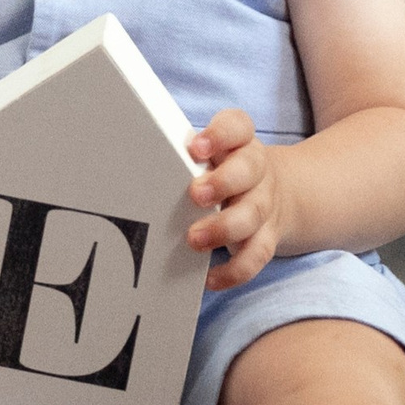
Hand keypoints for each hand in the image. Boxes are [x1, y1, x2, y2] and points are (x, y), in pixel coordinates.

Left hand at [185, 109, 288, 290]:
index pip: (238, 126)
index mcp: (239, 142)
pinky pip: (257, 255)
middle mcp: (256, 170)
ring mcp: (264, 204)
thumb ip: (180, 154)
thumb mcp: (212, 153)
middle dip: (223, 183)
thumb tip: (124, 159)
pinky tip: (209, 278)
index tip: (196, 148)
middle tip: (195, 194)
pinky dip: (234, 270)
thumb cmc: (224, 170)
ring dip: (225, 228)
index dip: (220, 135)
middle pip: (249, 170)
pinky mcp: (267, 236)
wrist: (280, 193)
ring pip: (254, 214)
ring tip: (194, 240)